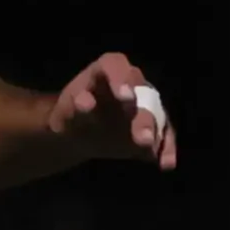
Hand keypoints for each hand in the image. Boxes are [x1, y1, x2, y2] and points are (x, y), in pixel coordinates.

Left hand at [47, 53, 177, 169]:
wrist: (78, 134)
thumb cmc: (70, 116)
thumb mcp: (64, 113)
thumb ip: (74, 109)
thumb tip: (84, 103)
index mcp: (106, 70)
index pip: (115, 66)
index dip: (121, 79)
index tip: (124, 96)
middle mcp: (130, 82)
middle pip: (140, 95)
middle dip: (141, 115)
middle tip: (141, 134)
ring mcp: (144, 103)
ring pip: (153, 115)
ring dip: (152, 130)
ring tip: (146, 145)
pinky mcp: (153, 125)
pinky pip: (163, 135)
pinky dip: (165, 148)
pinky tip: (166, 163)